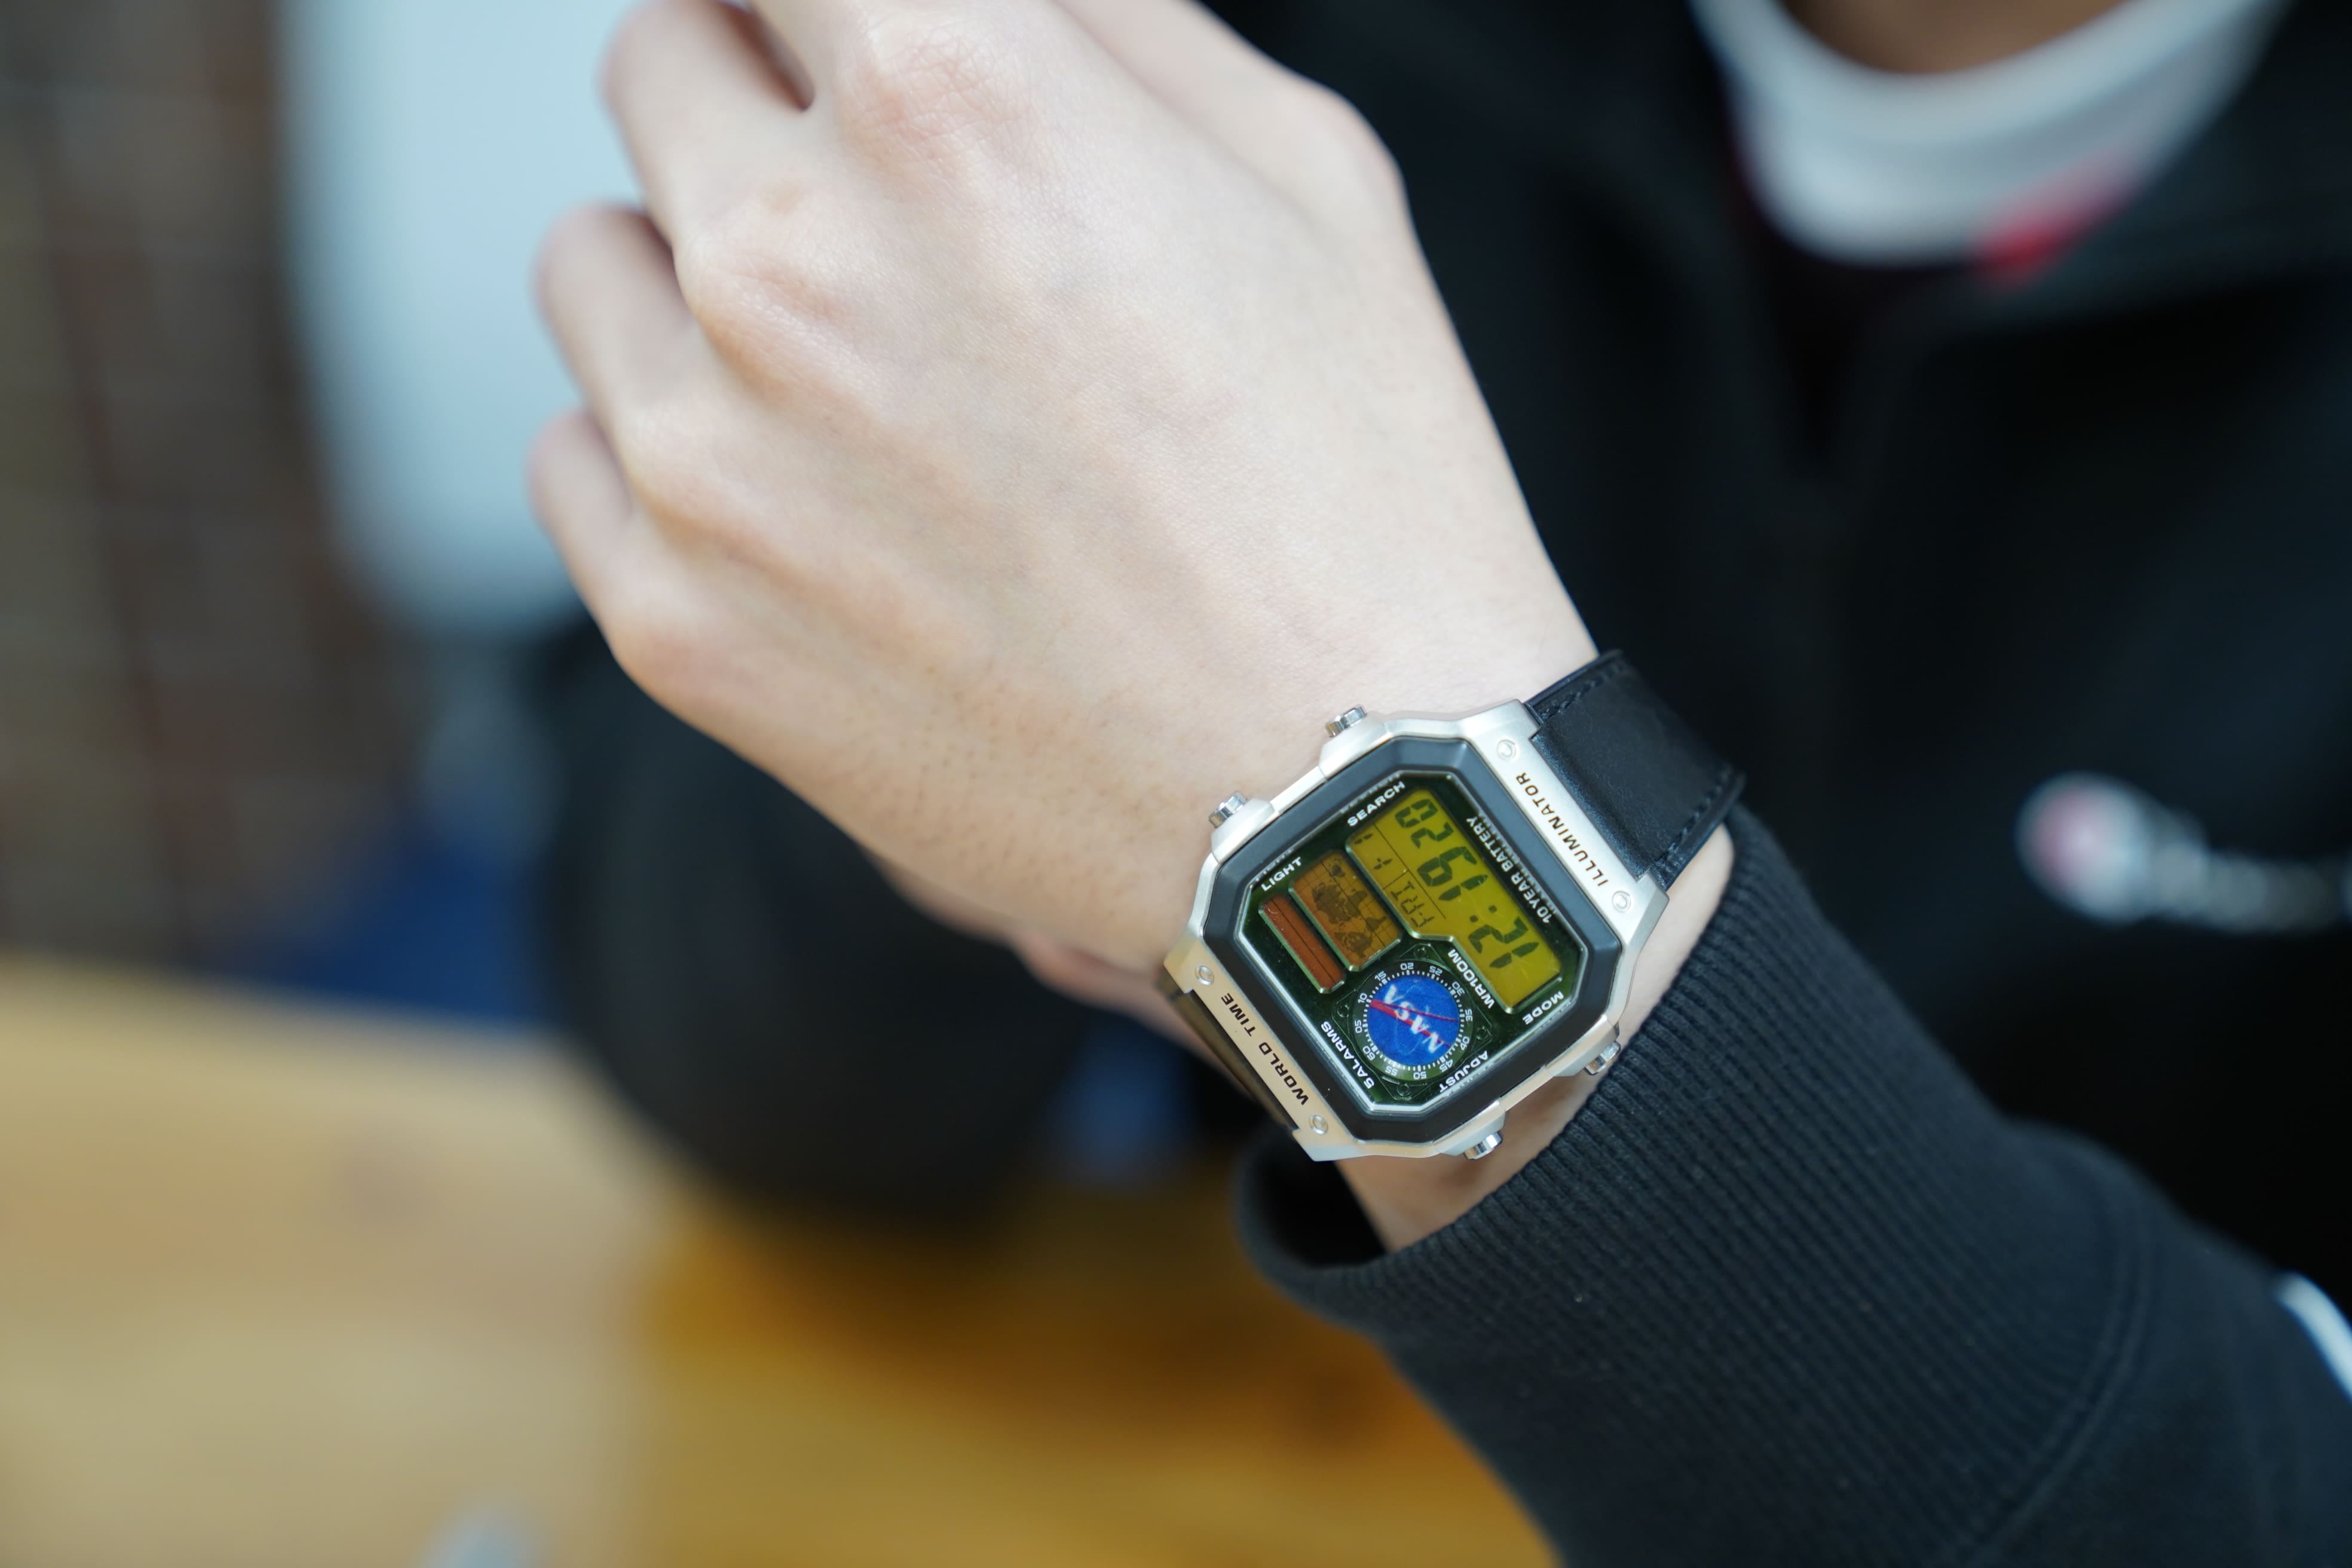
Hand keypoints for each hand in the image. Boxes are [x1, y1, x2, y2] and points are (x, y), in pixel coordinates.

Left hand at [532, 0, 1595, 973]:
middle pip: (658, 61)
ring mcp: (709, 450)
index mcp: (954, 95)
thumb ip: (1109, 19)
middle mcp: (791, 252)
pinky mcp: (673, 620)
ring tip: (852, 375)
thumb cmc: (1360, 493)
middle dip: (763, 105)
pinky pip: (572, 451)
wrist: (1343, 807)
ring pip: (593, 257)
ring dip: (693, 273)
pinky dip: (664, 450)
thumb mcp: (1305, 172)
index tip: (847, 40)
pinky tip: (808, 502)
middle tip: (881, 207)